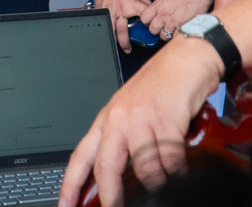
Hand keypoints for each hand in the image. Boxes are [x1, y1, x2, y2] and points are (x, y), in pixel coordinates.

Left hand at [58, 39, 222, 206]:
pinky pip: (170, 160)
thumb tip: (116, 177)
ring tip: (165, 178)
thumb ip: (121, 140)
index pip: (81, 156)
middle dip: (111, 197)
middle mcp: (120, 119)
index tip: (65, 206)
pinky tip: (181, 166)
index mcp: (106, 119)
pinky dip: (177, 170)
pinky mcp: (167, 119)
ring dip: (157, 181)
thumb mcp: (130, 110)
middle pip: (106, 167)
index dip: (70, 185)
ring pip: (144, 169)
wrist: (186, 58)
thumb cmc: (160, 84)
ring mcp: (142, 118)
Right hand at [93, 0, 151, 53]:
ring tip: (118, 46)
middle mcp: (119, 9)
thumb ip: (146, 3)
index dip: (148, 25)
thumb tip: (152, 13)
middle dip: (126, 42)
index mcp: (131, 4)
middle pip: (123, 31)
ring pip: (111, 31)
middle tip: (129, 49)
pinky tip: (109, 35)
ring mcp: (109, 11)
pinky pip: (103, 24)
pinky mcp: (101, 11)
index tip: (150, 30)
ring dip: (115, 40)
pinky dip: (106, 31)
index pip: (143, 17)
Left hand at [140, 0, 212, 41]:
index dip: (146, 21)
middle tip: (160, 27)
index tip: (150, 21)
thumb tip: (155, 13)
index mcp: (158, 6)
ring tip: (170, 30)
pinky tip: (178, 31)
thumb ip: (159, 5)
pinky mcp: (182, 27)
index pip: (144, 18)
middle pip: (152, 29)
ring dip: (165, 34)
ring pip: (163, 36)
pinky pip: (175, 37)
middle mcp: (164, 15)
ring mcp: (173, 22)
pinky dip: (176, 36)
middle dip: (155, 29)